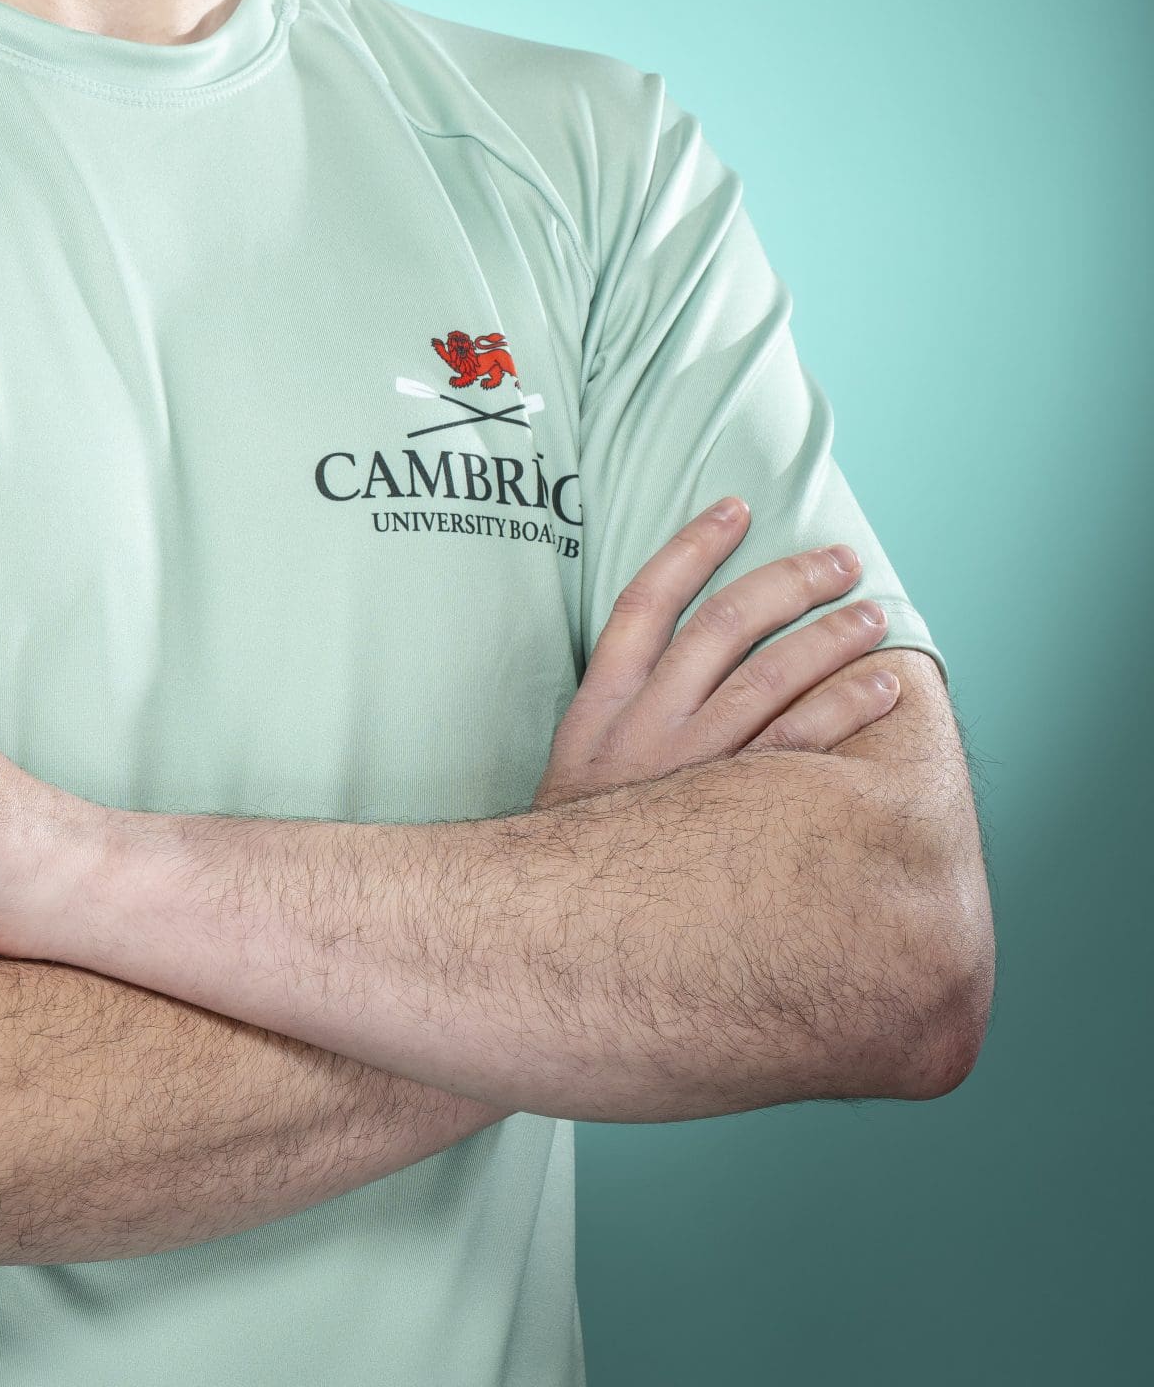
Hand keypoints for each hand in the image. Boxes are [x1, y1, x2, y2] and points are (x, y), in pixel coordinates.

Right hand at [532, 495, 900, 812]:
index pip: (645, 599)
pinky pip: (801, 749)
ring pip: (770, 677)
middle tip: (839, 559)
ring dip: (828, 638)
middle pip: (724, 625)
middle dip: (787, 582)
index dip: (692, 546)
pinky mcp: (734, 816)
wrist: (559, 932)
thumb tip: (667, 664)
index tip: (736, 507)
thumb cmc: (579, 845)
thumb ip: (616, 714)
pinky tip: (881, 688)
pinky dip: (845, 710)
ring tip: (871, 615)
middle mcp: (648, 724)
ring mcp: (693, 768)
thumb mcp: (574, 767)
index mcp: (602, 703)